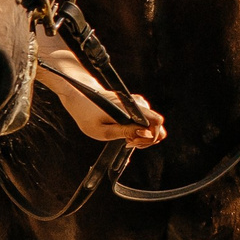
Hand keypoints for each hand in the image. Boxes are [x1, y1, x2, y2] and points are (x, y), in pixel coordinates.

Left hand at [46, 74, 167, 147]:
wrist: (80, 96)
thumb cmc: (87, 115)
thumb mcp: (101, 130)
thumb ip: (124, 132)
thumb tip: (144, 133)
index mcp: (129, 109)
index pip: (156, 122)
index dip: (148, 137)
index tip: (131, 142)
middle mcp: (137, 104)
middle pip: (158, 124)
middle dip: (148, 138)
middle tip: (129, 142)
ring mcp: (138, 103)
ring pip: (153, 123)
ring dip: (143, 135)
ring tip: (126, 138)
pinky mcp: (136, 105)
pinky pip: (146, 120)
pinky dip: (140, 129)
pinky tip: (126, 132)